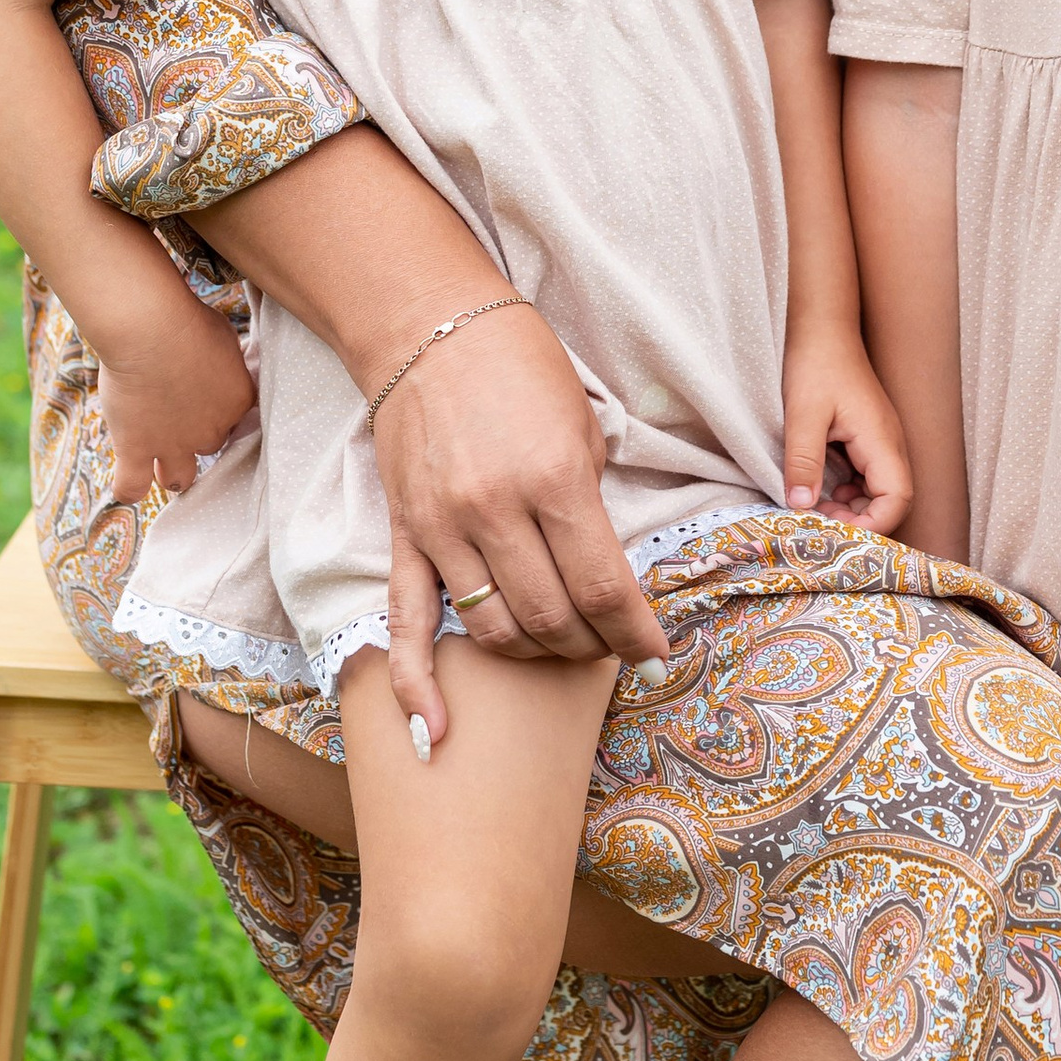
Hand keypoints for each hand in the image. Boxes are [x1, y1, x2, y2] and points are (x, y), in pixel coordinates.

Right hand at [95, 298, 255, 507]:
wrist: (151, 330)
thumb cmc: (187, 321)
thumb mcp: (223, 335)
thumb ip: (226, 359)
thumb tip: (220, 361)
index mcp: (238, 401)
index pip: (237, 416)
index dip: (218, 406)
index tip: (203, 390)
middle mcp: (210, 431)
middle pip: (210, 445)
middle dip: (195, 434)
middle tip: (177, 412)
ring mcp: (173, 446)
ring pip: (178, 479)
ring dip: (170, 471)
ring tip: (158, 460)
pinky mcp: (137, 450)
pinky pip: (132, 488)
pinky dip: (129, 487)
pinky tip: (129, 479)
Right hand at [373, 307, 668, 747]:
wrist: (429, 325)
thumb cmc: (521, 364)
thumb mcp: (582, 420)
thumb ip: (590, 501)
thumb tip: (608, 573)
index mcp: (555, 478)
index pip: (604, 587)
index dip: (636, 632)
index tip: (655, 649)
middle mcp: (497, 510)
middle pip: (554, 620)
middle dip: (593, 646)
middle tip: (611, 642)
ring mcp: (444, 528)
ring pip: (496, 631)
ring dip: (537, 654)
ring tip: (561, 645)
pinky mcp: (406, 535)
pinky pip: (407, 625)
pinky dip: (419, 687)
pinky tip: (436, 735)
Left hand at [782, 327, 911, 533]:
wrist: (822, 328)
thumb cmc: (816, 364)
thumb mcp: (803, 414)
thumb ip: (803, 461)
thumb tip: (800, 507)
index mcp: (881, 440)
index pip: (897, 499)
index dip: (873, 525)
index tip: (836, 533)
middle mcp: (888, 444)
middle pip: (889, 500)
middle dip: (858, 521)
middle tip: (818, 524)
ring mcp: (878, 441)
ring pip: (876, 491)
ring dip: (850, 507)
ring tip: (814, 510)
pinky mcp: (865, 438)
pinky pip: (864, 477)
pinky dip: (845, 491)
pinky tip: (818, 490)